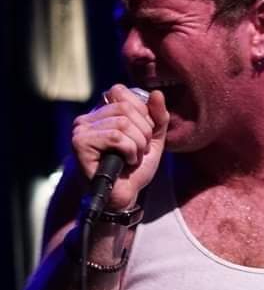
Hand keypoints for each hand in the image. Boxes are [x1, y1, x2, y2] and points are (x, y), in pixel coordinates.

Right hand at [72, 84, 168, 209]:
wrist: (124, 197)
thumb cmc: (134, 169)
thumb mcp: (153, 139)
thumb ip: (158, 117)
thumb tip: (157, 93)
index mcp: (102, 112)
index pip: (121, 91)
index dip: (141, 112)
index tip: (143, 135)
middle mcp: (88, 117)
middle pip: (125, 107)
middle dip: (143, 132)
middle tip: (140, 150)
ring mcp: (81, 130)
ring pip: (122, 123)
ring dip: (138, 145)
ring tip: (133, 158)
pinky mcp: (80, 143)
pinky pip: (115, 137)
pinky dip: (129, 152)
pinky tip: (126, 163)